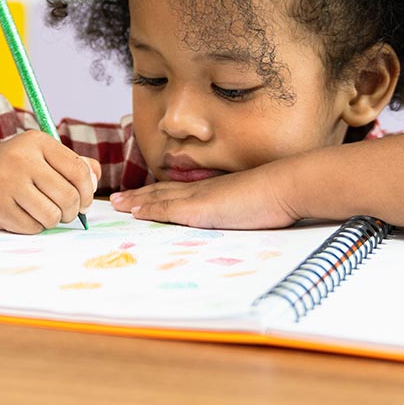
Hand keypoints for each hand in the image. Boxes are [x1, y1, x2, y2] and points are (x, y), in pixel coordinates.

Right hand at [0, 130, 99, 233]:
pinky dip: (35, 226)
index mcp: (38, 142)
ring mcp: (7, 183)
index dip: (88, 191)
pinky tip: (26, 214)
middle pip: (68, 197)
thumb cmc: (18, 165)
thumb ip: (75, 163)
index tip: (84, 200)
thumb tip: (94, 180)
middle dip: (72, 210)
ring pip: (52, 216)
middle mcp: (22, 159)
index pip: (79, 171)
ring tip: (45, 212)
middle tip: (65, 211)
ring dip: (54, 220)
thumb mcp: (44, 154)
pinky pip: (32, 228)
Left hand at [109, 160, 302, 229]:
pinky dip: (149, 210)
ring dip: (137, 201)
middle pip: (162, 192)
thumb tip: (242, 218)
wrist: (285, 186)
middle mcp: (201, 191)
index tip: (141, 197)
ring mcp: (199, 198)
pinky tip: (135, 213)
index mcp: (213, 190)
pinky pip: (168, 209)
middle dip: (139, 196)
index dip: (158, 194)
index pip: (179, 192)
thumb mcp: (253, 204)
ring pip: (160, 198)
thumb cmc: (276, 197)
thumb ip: (240, 209)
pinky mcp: (200, 208)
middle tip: (118, 200)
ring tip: (117, 204)